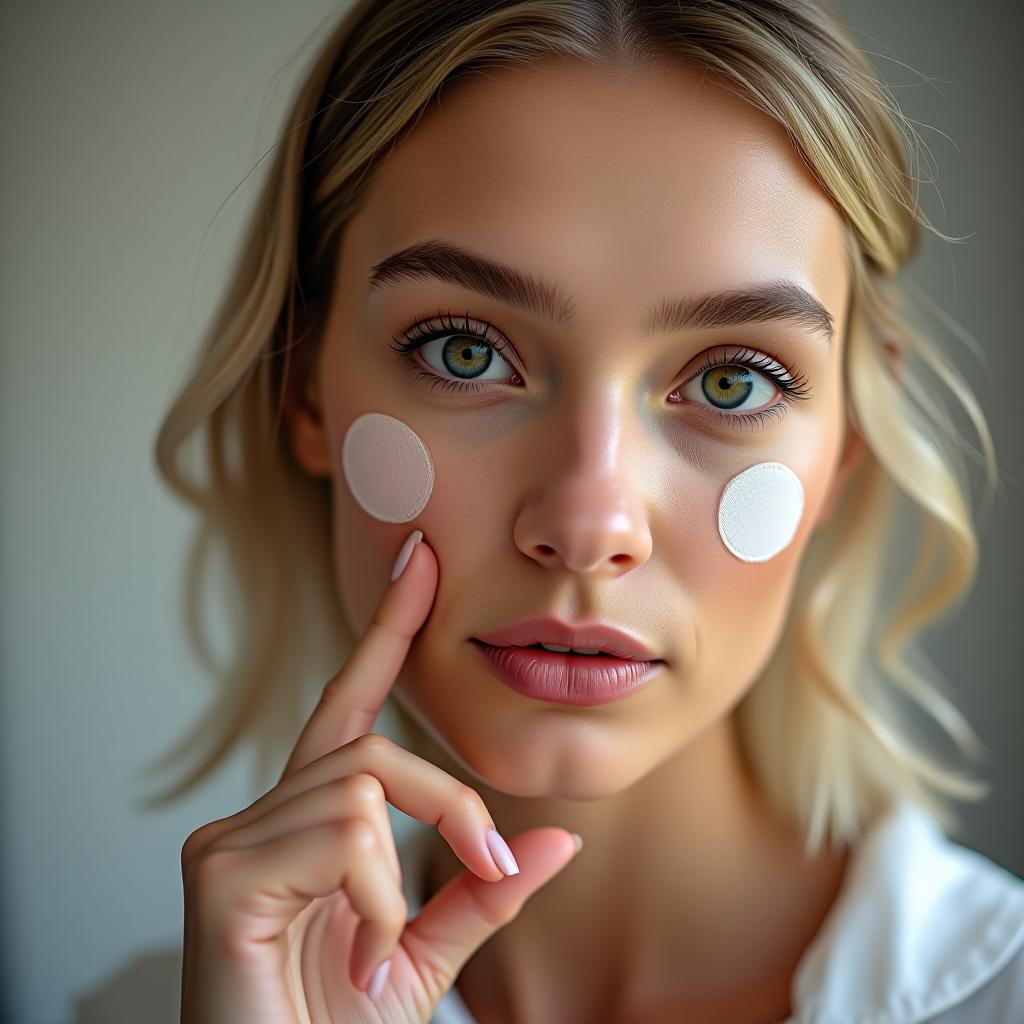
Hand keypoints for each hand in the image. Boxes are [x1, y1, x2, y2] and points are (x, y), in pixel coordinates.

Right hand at [179, 529, 581, 1022]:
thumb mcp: (421, 956)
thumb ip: (480, 894)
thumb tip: (557, 840)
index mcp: (306, 825)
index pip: (348, 703)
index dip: (386, 627)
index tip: (418, 558)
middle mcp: (257, 816)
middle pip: (370, 745)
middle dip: (446, 798)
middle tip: (488, 860)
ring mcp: (228, 841)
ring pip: (359, 783)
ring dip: (405, 864)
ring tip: (387, 949)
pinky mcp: (218, 875)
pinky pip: (337, 835)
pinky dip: (373, 898)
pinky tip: (357, 960)